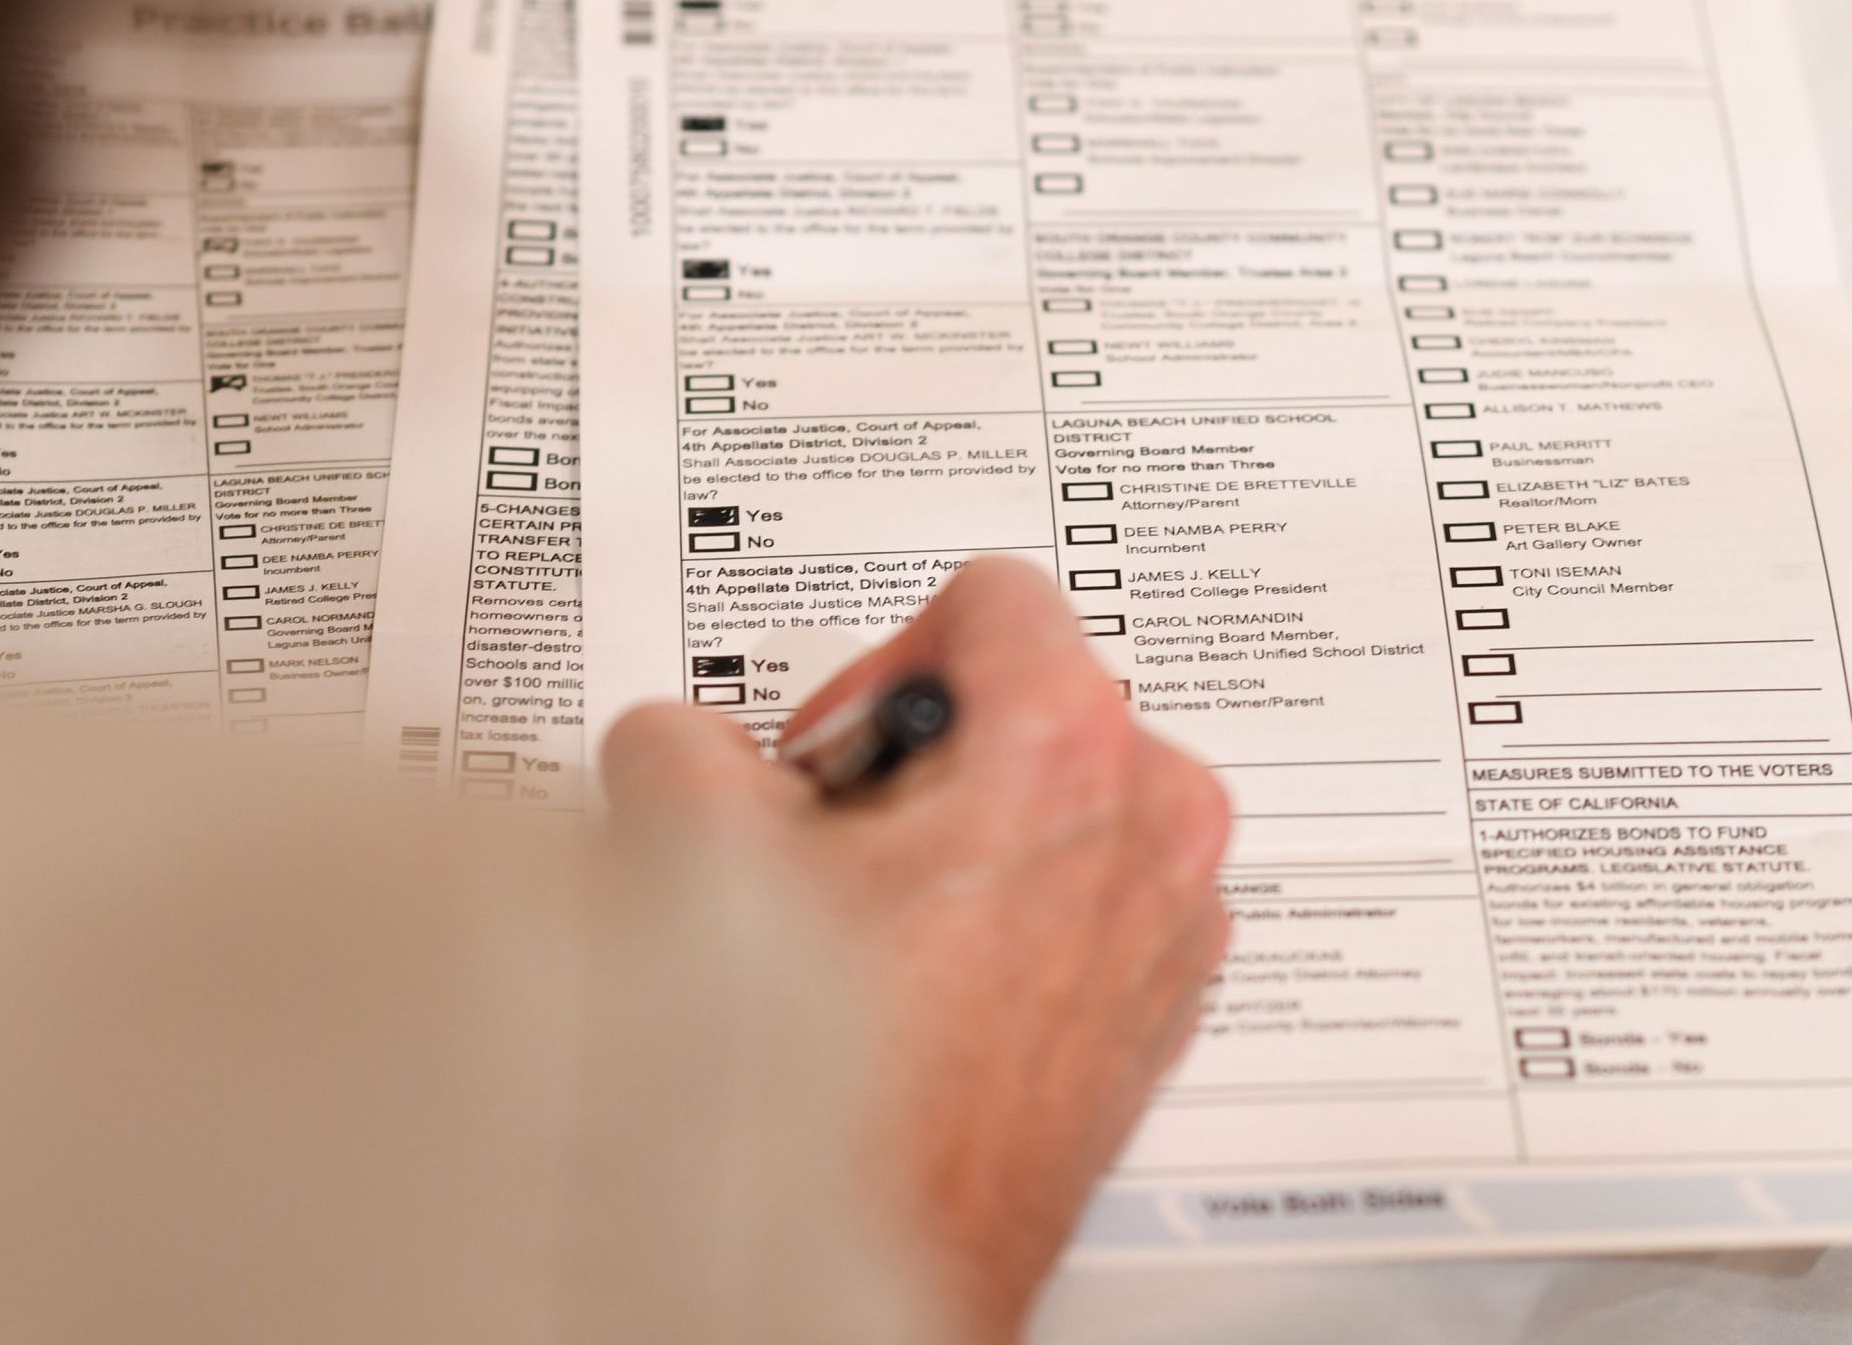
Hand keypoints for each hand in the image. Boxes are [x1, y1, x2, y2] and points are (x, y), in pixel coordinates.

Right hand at [602, 558, 1231, 1344]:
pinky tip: (926, 987)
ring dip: (963, 841)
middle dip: (921, 763)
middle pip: (1027, 703)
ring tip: (879, 932)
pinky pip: (1082, 896)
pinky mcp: (1160, 998)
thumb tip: (685, 743)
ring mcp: (1171, 921)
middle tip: (842, 853)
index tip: (836, 757)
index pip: (991, 596)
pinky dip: (1008, 915)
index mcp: (1072, 751)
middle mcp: (1158, 826)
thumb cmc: (836, 1085)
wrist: (886, 1254)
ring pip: (1055, 804)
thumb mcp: (698, 853)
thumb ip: (680, 738)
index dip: (880, 665)